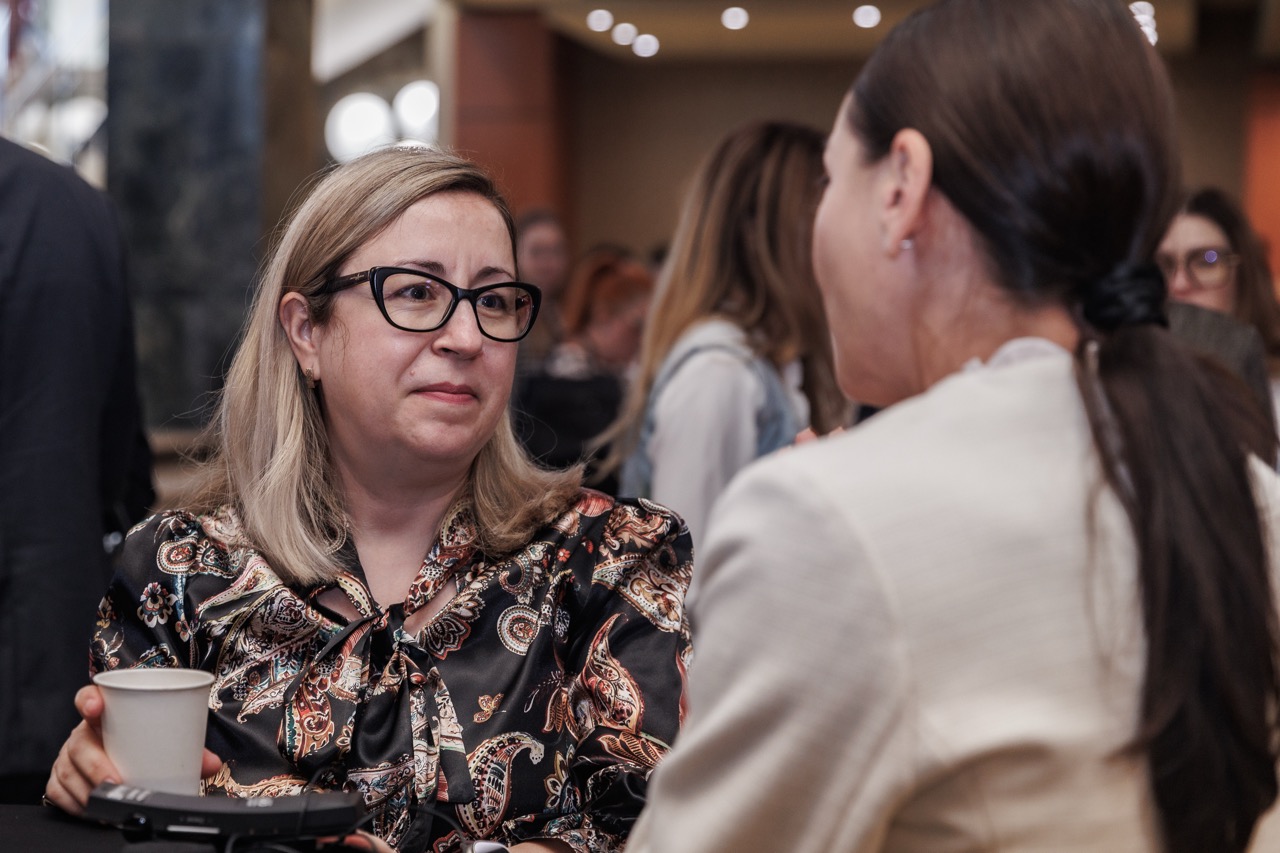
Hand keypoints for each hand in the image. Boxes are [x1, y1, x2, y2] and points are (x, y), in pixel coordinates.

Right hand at [45, 684, 222, 814]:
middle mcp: (82, 733)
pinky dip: (75, 803)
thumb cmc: (139, 740)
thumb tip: (212, 763)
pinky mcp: (61, 778)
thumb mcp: (158, 737)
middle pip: (80, 744)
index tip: (96, 705)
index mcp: (104, 714)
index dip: (89, 699)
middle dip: (96, 765)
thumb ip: (186, 747)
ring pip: (69, 771)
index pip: (88, 698)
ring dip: (88, 789)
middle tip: (117, 780)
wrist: (119, 751)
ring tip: (110, 799)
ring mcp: (68, 756)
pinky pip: (60, 791)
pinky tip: (91, 809)